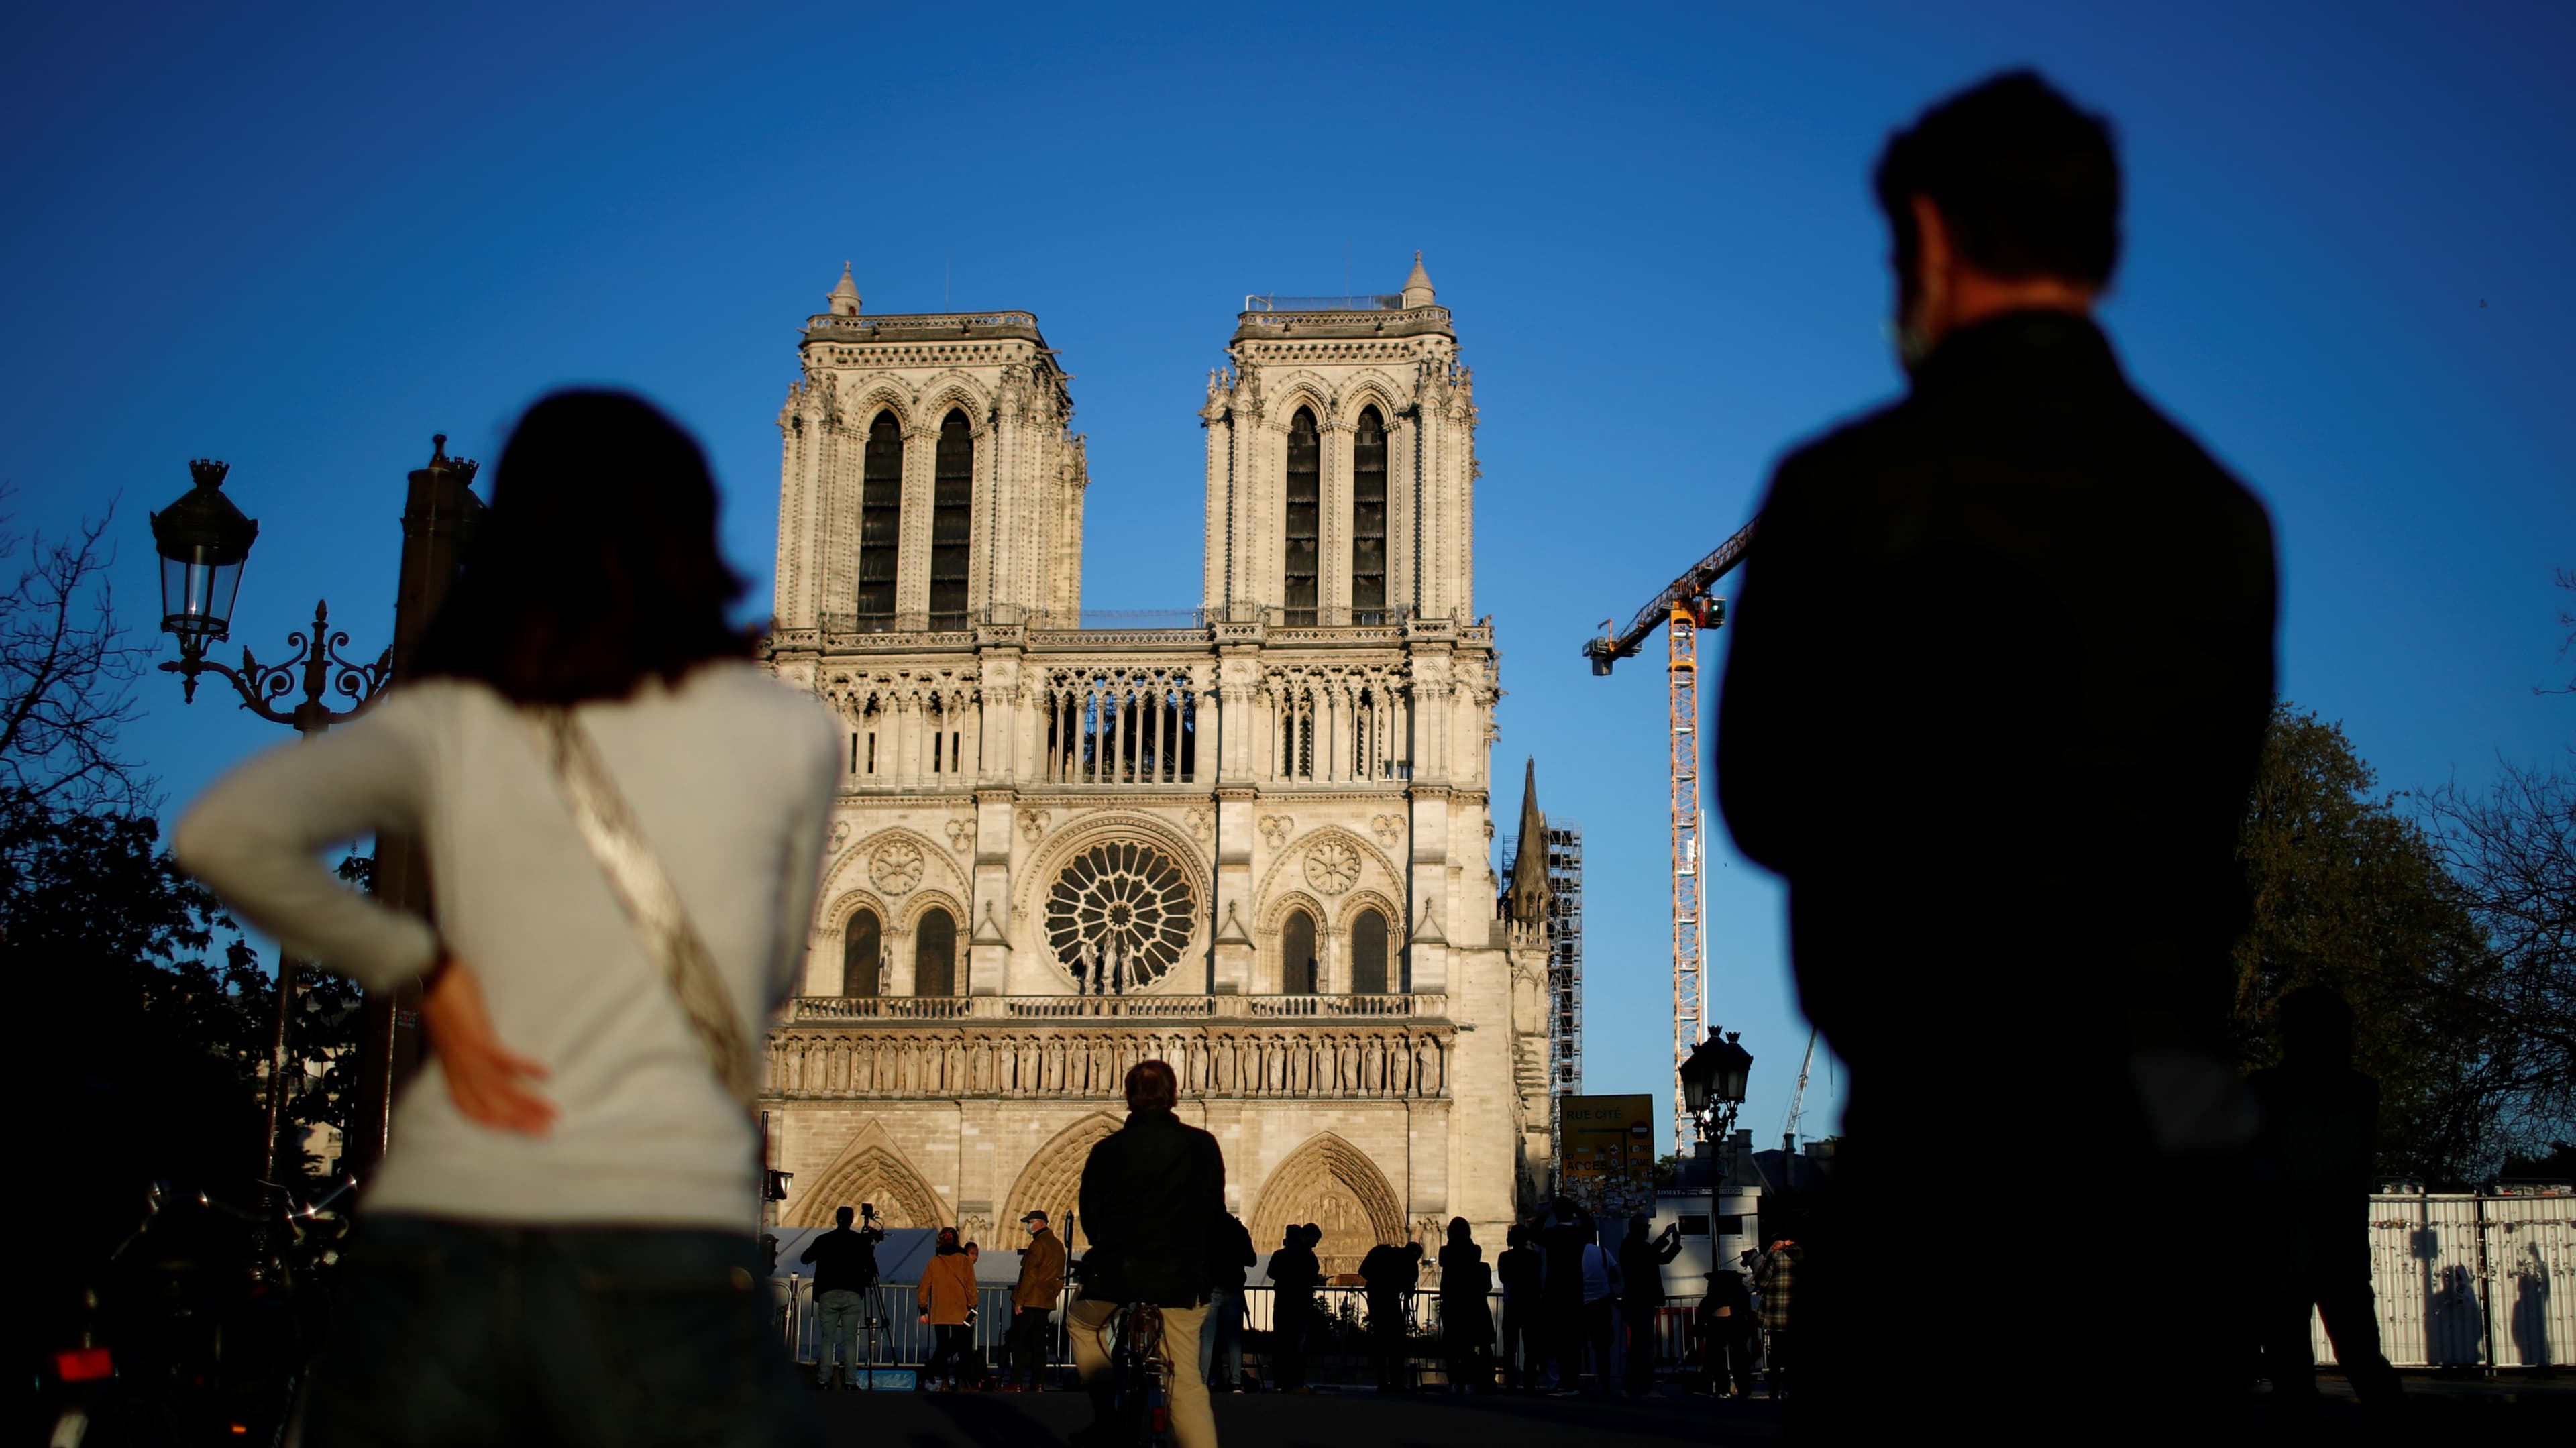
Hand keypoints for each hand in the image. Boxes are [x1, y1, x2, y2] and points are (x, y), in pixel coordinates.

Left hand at [420, 954, 555, 1134]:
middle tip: (546, 1130)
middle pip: (492, 1105)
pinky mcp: (477, 1039)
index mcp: (453, 1070)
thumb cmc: (442, 1002)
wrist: (427, 979)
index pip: (472, 1108)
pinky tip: (546, 1073)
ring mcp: (468, 1056)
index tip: (518, 1131)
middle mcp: (460, 1069)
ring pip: (501, 1089)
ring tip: (551, 1111)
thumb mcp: (450, 1035)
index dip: (495, 1122)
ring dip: (528, 1103)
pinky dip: (525, 1067)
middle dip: (521, 1120)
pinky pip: (504, 1060)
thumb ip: (464, 1050)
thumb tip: (482, 1057)